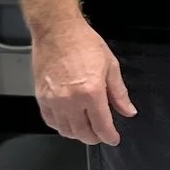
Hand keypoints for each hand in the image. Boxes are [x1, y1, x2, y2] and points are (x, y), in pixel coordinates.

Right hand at [31, 18, 136, 144]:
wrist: (57, 30)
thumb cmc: (83, 42)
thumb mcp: (110, 66)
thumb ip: (119, 93)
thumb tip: (128, 111)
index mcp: (91, 92)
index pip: (102, 126)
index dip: (109, 136)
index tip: (113, 138)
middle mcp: (71, 100)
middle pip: (83, 133)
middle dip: (94, 138)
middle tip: (100, 135)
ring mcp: (54, 100)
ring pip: (65, 130)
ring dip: (77, 134)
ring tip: (86, 130)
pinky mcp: (41, 97)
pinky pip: (50, 121)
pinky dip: (60, 126)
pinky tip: (68, 122)